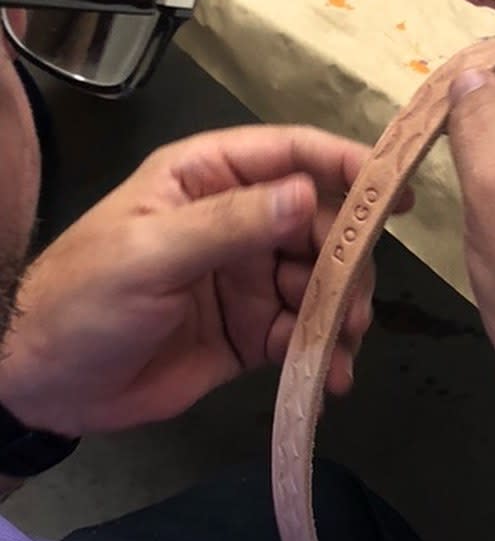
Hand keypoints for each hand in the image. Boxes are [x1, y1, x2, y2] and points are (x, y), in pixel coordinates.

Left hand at [0, 126, 406, 436]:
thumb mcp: (151, 254)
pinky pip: (303, 336)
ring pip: (320, 285)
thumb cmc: (86, 300)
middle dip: (345, 264)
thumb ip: (229, 225)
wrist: (53, 383)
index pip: (289, 157)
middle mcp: (237, 223)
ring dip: (340, 315)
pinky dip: (323, 356)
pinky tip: (331, 379)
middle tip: (352, 307)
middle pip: (319, 227)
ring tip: (340, 349)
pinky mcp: (253, 333)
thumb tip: (306, 198)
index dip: (345, 167)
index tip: (395, 193)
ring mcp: (248, 280)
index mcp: (206, 180)